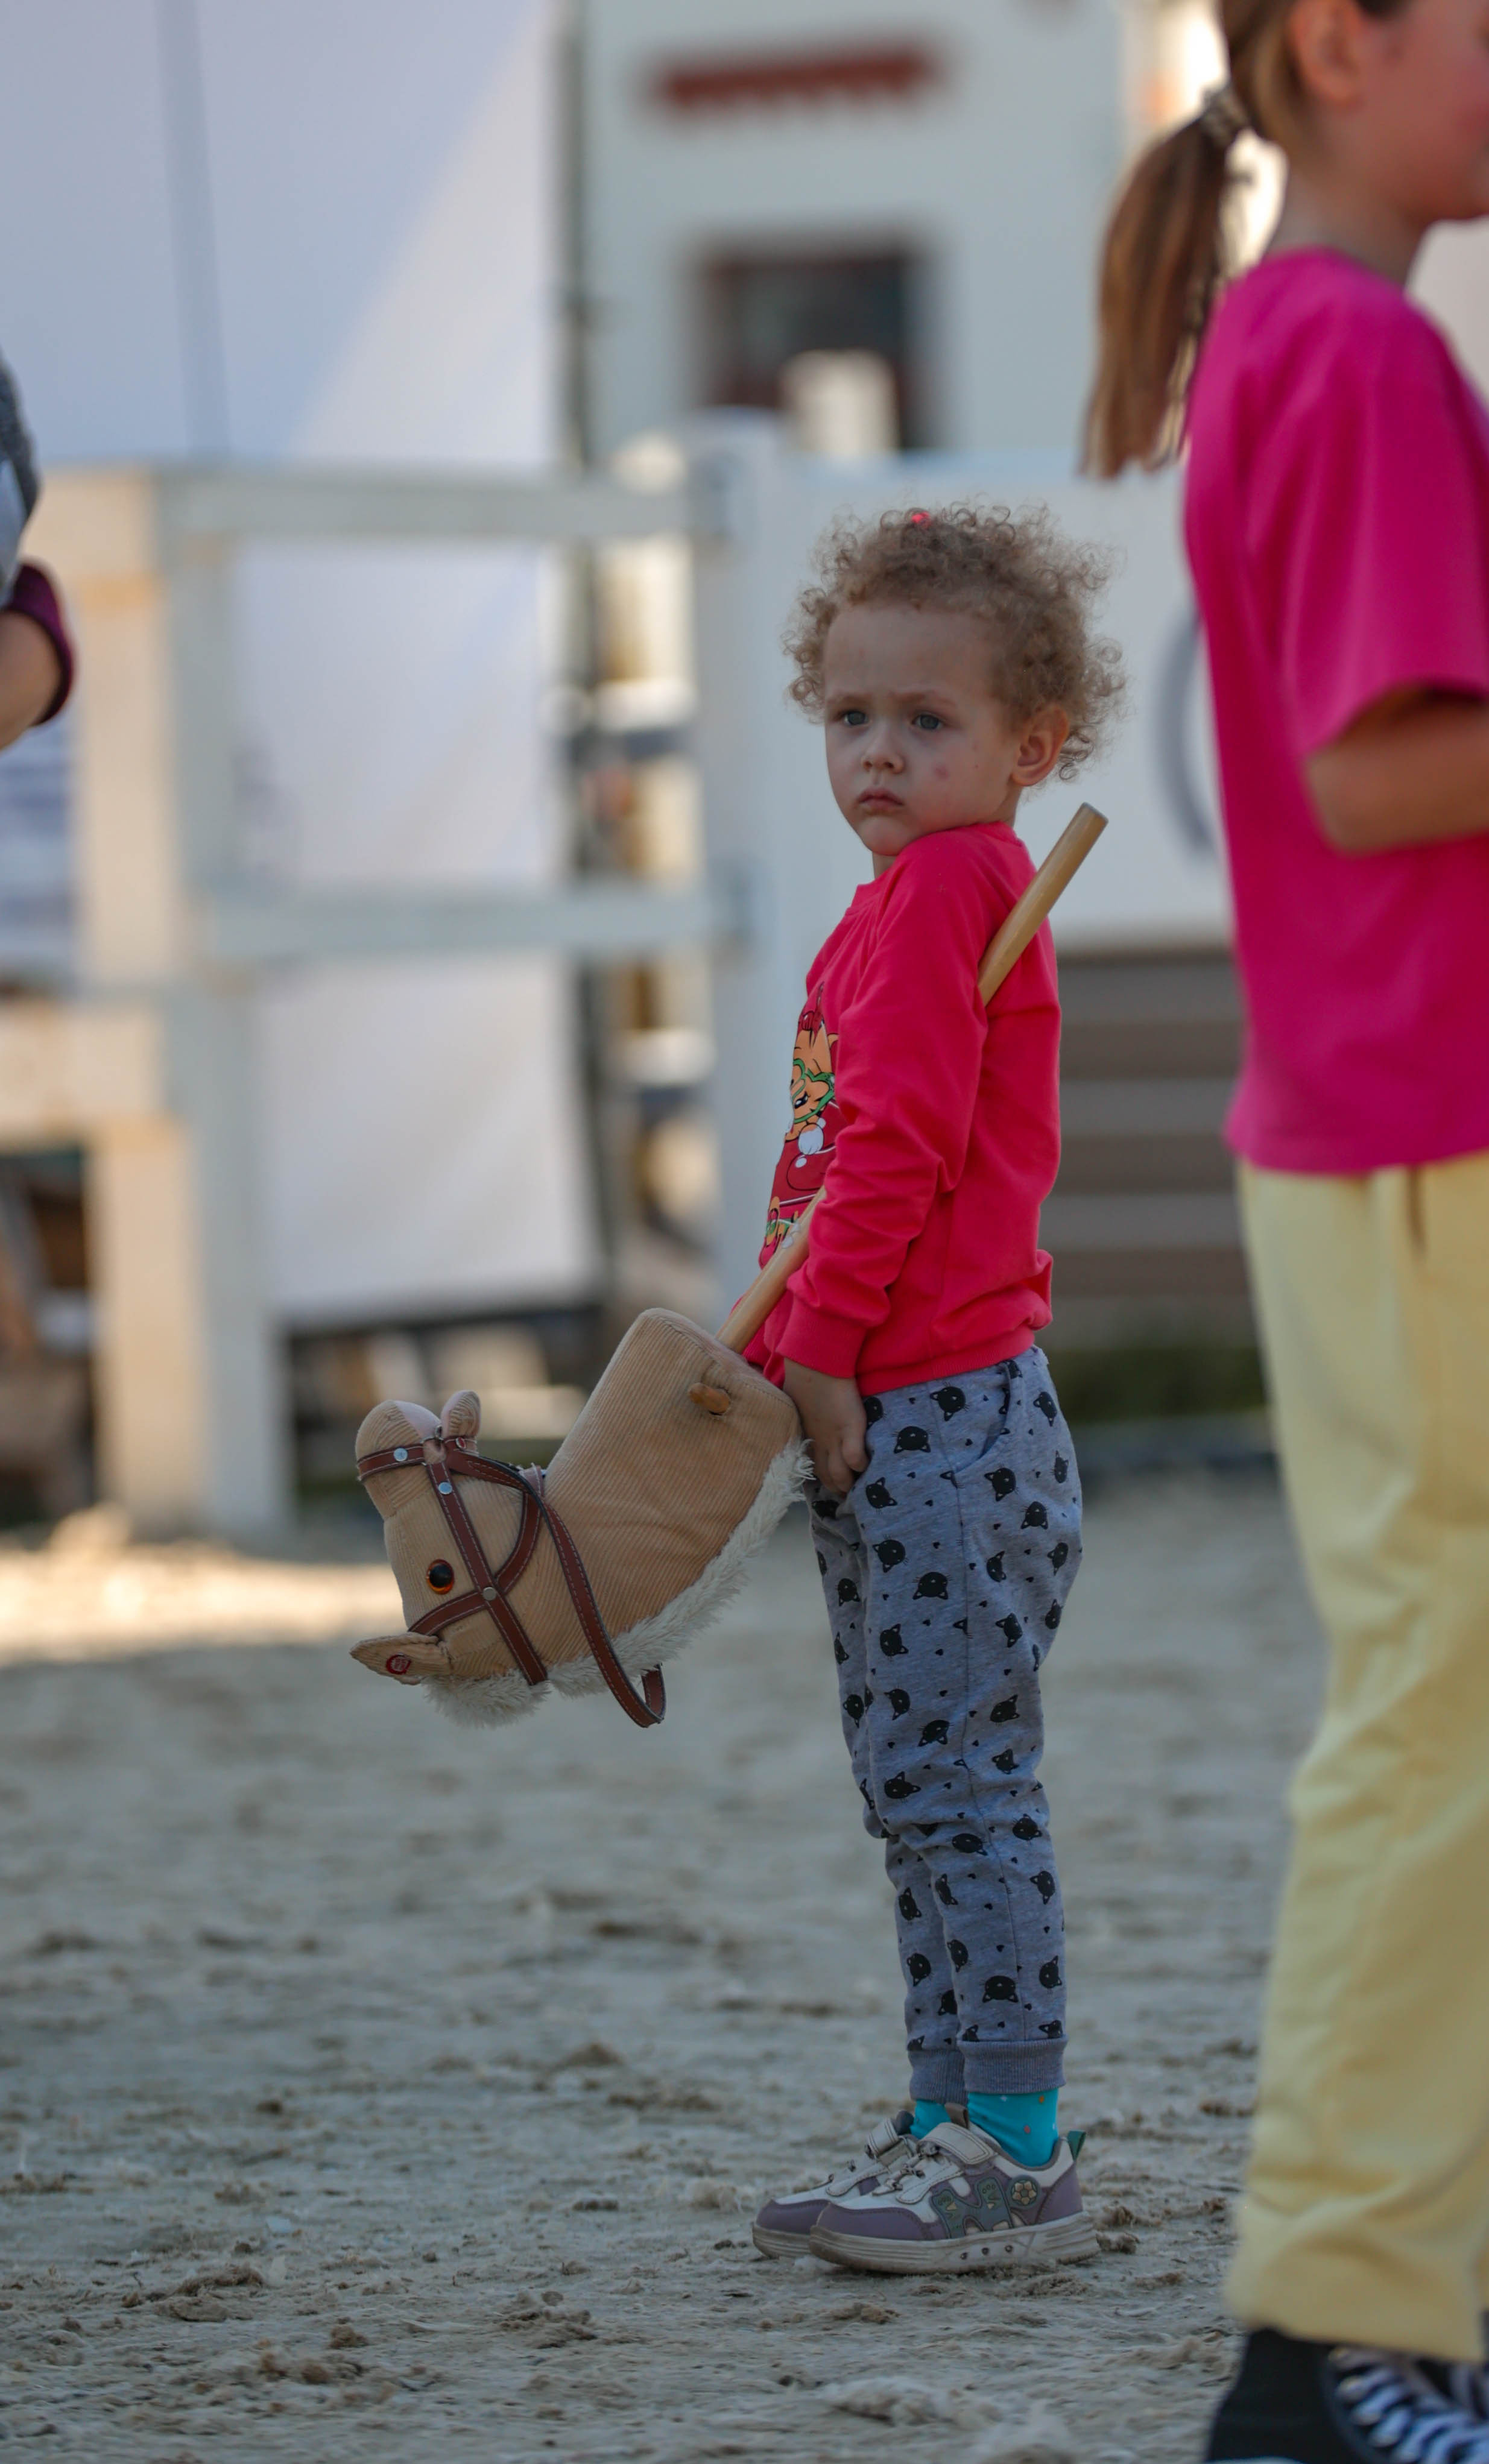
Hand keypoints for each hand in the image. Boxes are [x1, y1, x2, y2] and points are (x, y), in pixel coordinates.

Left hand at [783, 1360, 866, 1497]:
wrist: (815, 1362)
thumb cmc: (805, 1376)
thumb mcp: (798, 1400)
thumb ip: (804, 1413)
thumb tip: (803, 1411)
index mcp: (806, 1436)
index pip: (812, 1466)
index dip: (821, 1477)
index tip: (829, 1482)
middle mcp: (818, 1442)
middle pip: (826, 1476)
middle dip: (836, 1488)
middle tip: (846, 1494)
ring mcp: (833, 1438)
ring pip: (840, 1475)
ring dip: (848, 1484)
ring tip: (859, 1488)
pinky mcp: (850, 1429)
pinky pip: (855, 1459)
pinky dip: (860, 1465)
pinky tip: (866, 1464)